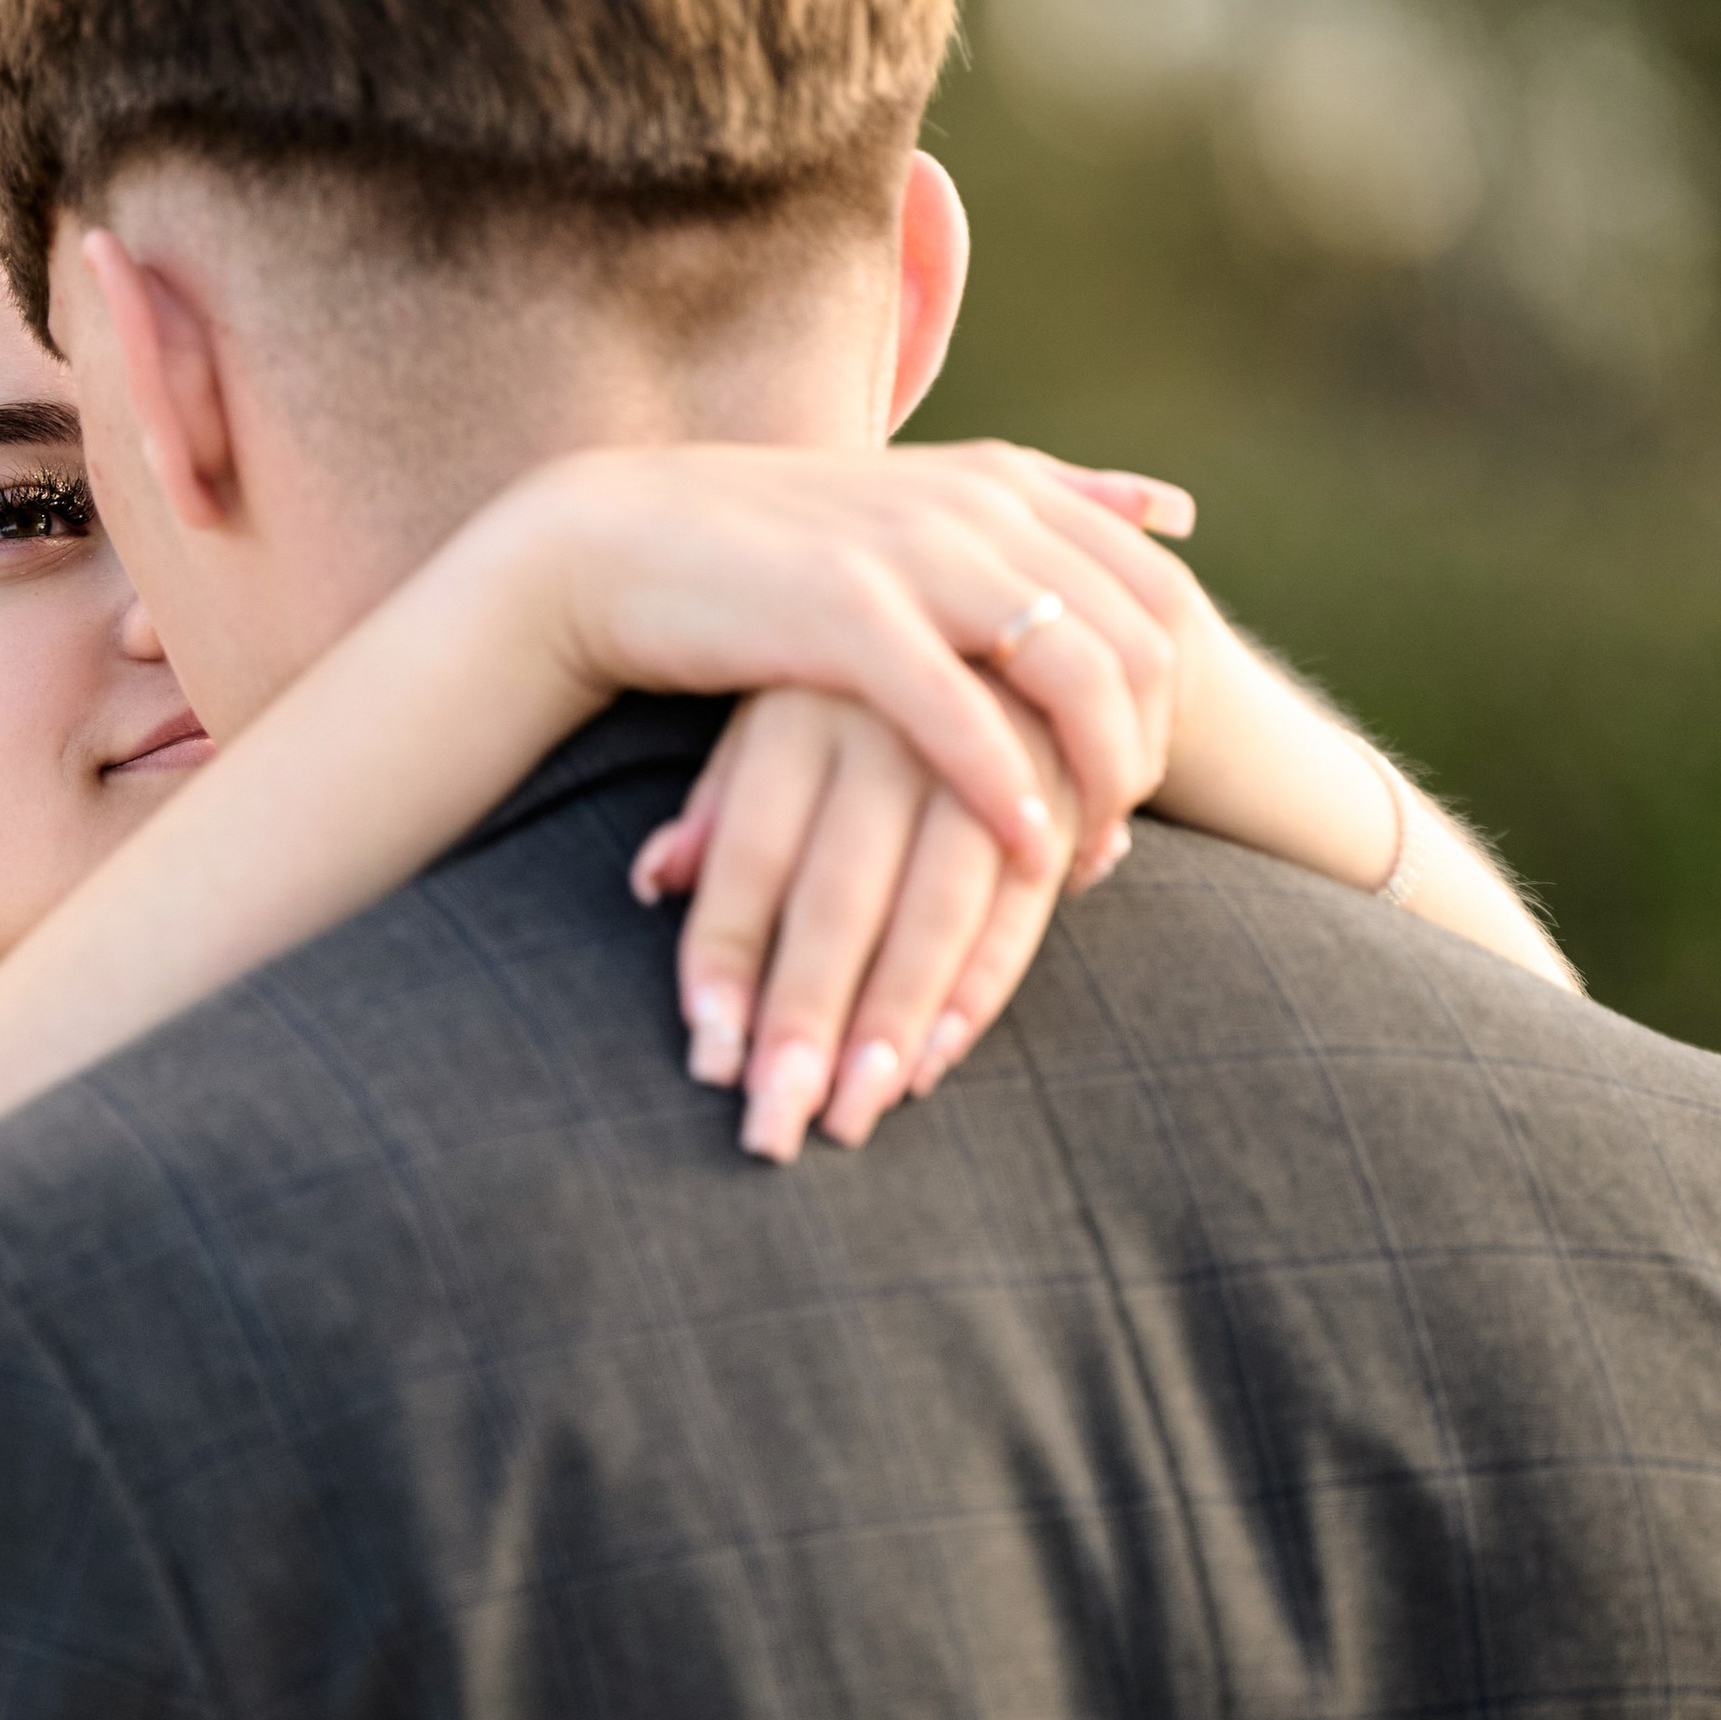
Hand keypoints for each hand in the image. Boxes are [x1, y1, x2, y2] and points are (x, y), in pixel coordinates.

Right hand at [514, 438, 1202, 873]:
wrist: (620, 541)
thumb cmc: (773, 546)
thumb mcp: (927, 498)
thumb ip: (1052, 500)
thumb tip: (1178, 510)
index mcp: (1005, 483)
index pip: (1161, 591)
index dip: (1178, 697)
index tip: (1151, 777)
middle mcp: (978, 508)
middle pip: (1139, 640)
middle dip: (1148, 753)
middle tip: (1119, 835)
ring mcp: (916, 556)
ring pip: (1076, 676)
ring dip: (1097, 782)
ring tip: (1078, 858)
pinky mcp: (848, 615)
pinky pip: (964, 716)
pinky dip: (1007, 790)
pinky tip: (1019, 847)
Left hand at [633, 681, 1097, 1160]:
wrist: (1028, 591)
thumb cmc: (867, 674)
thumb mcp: (782, 706)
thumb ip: (725, 797)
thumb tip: (655, 880)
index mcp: (799, 709)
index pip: (752, 856)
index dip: (728, 962)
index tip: (709, 1062)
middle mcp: (887, 727)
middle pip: (837, 898)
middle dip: (805, 1020)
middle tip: (773, 1128)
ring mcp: (984, 753)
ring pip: (934, 908)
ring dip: (892, 1022)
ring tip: (852, 1116)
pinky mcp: (1064, 779)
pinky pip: (1021, 901)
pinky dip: (982, 982)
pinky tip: (935, 1059)